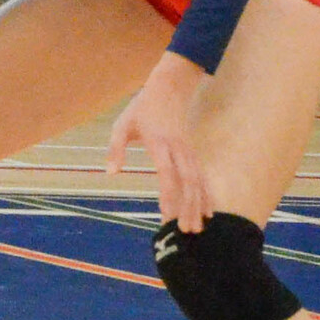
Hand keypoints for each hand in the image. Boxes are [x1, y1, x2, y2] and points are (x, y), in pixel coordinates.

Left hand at [105, 53, 213, 230]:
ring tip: (196, 229)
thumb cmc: (142, 108)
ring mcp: (188, 151)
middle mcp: (178, 149)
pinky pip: (202, 176)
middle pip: (188, 181)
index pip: (167, 173)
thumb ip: (116, 149)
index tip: (168, 216)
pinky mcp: (192, 152)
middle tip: (186, 231)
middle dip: (188, 207)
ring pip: (198, 181)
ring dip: (198, 206)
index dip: (169, 195)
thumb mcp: (123, 125)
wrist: (170, 88)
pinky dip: (206, 195)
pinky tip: (208, 212)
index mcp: (159, 143)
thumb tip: (111, 173)